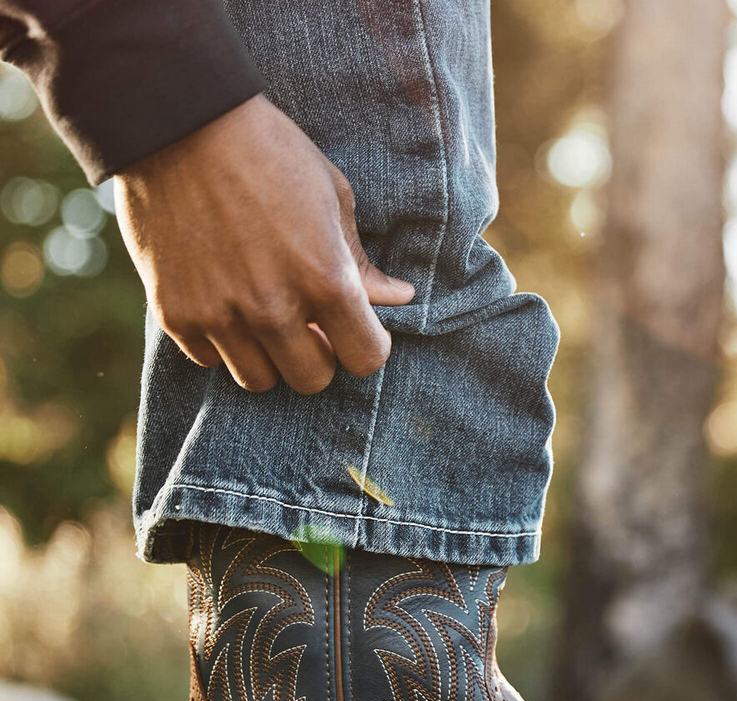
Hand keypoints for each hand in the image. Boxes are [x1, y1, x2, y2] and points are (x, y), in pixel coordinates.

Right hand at [114, 94, 414, 393]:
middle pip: (312, 380)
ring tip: (263, 316)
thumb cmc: (269, 152)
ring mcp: (220, 316)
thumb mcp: (332, 197)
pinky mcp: (175, 314)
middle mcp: (273, 309)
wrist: (176, 122)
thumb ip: (361, 263)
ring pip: (259, 380)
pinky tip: (224, 304)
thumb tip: (400, 298)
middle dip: (318, 357)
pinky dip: (221, 343)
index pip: (365, 359)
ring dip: (269, 356)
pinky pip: (209, 360)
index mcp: (326, 281)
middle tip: (309, 325)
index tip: (356, 330)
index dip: (366, 347)